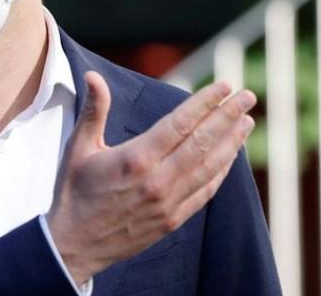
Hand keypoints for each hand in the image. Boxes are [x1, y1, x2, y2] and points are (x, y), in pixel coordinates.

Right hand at [46, 71, 255, 284]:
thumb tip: (92, 75)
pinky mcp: (172, 220)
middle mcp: (158, 180)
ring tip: (247, 122)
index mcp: (137, 158)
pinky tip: (231, 157)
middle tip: (248, 96)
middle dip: (228, 116)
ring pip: (209, 167)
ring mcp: (169, 203)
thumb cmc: (73, 192)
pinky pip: (205, 192)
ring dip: (231, 143)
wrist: (73, 246)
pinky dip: (221, 172)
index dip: (205, 103)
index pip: (180, 123)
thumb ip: (94, 110)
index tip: (224, 85)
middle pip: (202, 142)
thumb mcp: (78, 147)